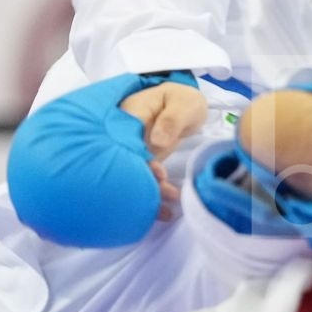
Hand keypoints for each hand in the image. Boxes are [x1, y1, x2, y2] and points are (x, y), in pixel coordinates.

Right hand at [120, 79, 207, 218]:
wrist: (185, 107)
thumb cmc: (183, 102)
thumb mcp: (183, 104)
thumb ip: (171, 119)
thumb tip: (158, 140)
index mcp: (131, 116)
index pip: (127, 140)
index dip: (138, 159)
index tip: (158, 172)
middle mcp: (125, 136)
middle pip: (126, 162)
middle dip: (143, 181)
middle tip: (166, 192)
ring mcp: (132, 151)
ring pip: (134, 175)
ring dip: (150, 192)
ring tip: (171, 202)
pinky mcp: (142, 163)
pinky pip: (143, 180)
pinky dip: (154, 195)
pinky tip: (166, 210)